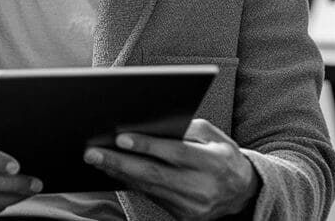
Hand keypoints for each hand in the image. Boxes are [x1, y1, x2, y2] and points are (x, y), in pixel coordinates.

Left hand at [83, 118, 258, 220]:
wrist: (242, 192)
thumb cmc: (223, 156)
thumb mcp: (213, 135)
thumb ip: (186, 128)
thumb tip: (150, 124)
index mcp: (213, 163)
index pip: (175, 153)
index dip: (147, 145)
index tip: (121, 138)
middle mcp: (202, 187)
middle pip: (154, 174)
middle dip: (119, 162)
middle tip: (92, 152)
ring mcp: (191, 207)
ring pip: (148, 188)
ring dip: (119, 173)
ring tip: (97, 160)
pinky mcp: (183, 217)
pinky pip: (151, 197)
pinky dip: (131, 183)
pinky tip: (115, 172)